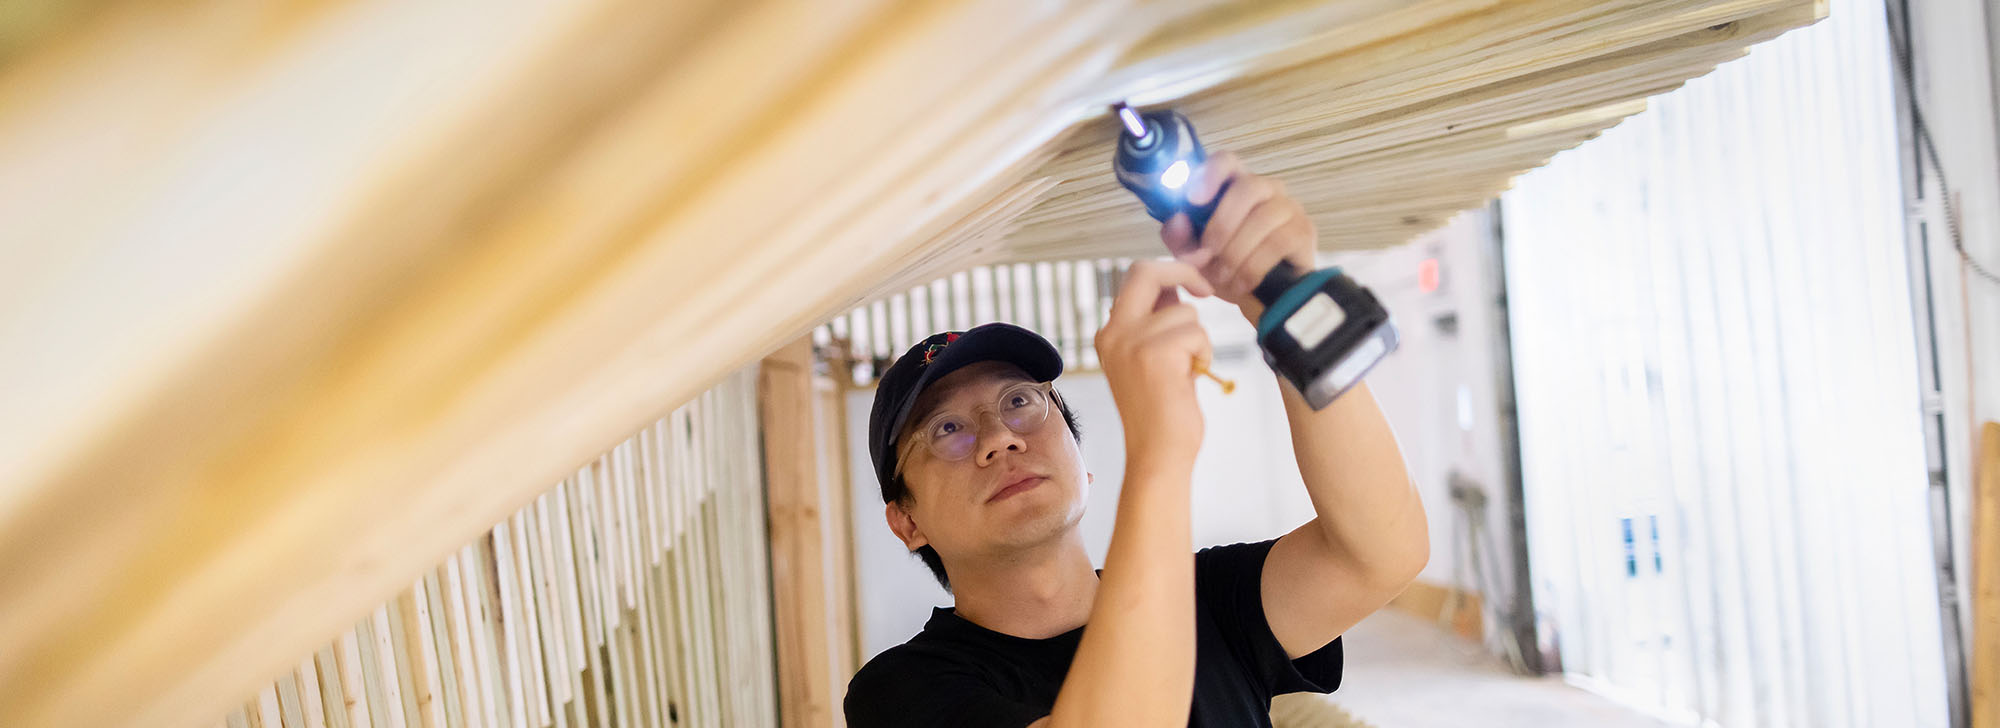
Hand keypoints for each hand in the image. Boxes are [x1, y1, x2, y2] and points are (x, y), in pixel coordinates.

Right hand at [1093, 260, 1214, 472]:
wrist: (1158, 453)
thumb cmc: (1163, 411)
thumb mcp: (1153, 357)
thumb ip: (1158, 321)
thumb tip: (1179, 284)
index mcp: (1110, 332)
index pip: (1137, 276)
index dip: (1171, 270)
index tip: (1196, 282)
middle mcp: (1113, 332)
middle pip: (1147, 271)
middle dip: (1185, 272)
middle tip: (1207, 289)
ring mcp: (1130, 342)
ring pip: (1185, 311)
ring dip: (1199, 339)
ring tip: (1188, 370)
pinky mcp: (1154, 355)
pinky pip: (1196, 333)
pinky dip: (1203, 354)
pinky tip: (1191, 378)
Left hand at [1158, 151, 1316, 320]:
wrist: (1259, 300)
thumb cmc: (1226, 268)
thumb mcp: (1194, 256)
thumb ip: (1180, 237)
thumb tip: (1178, 220)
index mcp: (1235, 186)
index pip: (1227, 160)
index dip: (1210, 173)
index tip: (1193, 199)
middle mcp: (1267, 189)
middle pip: (1249, 186)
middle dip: (1222, 224)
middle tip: (1207, 254)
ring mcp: (1289, 208)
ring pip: (1263, 218)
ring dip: (1236, 252)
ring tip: (1222, 276)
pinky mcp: (1303, 232)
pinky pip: (1278, 242)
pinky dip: (1253, 266)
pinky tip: (1242, 282)